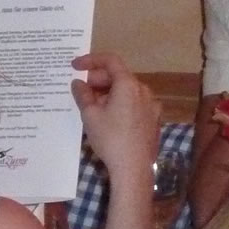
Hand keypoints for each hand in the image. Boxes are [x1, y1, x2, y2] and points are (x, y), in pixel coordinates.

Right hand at [72, 52, 160, 187]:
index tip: (75, 66)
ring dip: (108, 92)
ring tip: (90, 104)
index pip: (110, 61)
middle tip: (79, 89)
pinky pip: (134, 103)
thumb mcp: (91, 115)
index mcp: (129, 85)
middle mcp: (143, 90)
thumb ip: (83, 95)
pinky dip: (119, 103)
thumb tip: (78, 83)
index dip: (91, 60)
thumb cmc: (110, 138)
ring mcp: (151, 105)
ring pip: (126, 90)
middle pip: (119, 76)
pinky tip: (107, 116)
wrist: (134, 167)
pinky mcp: (153, 119)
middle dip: (98, 80)